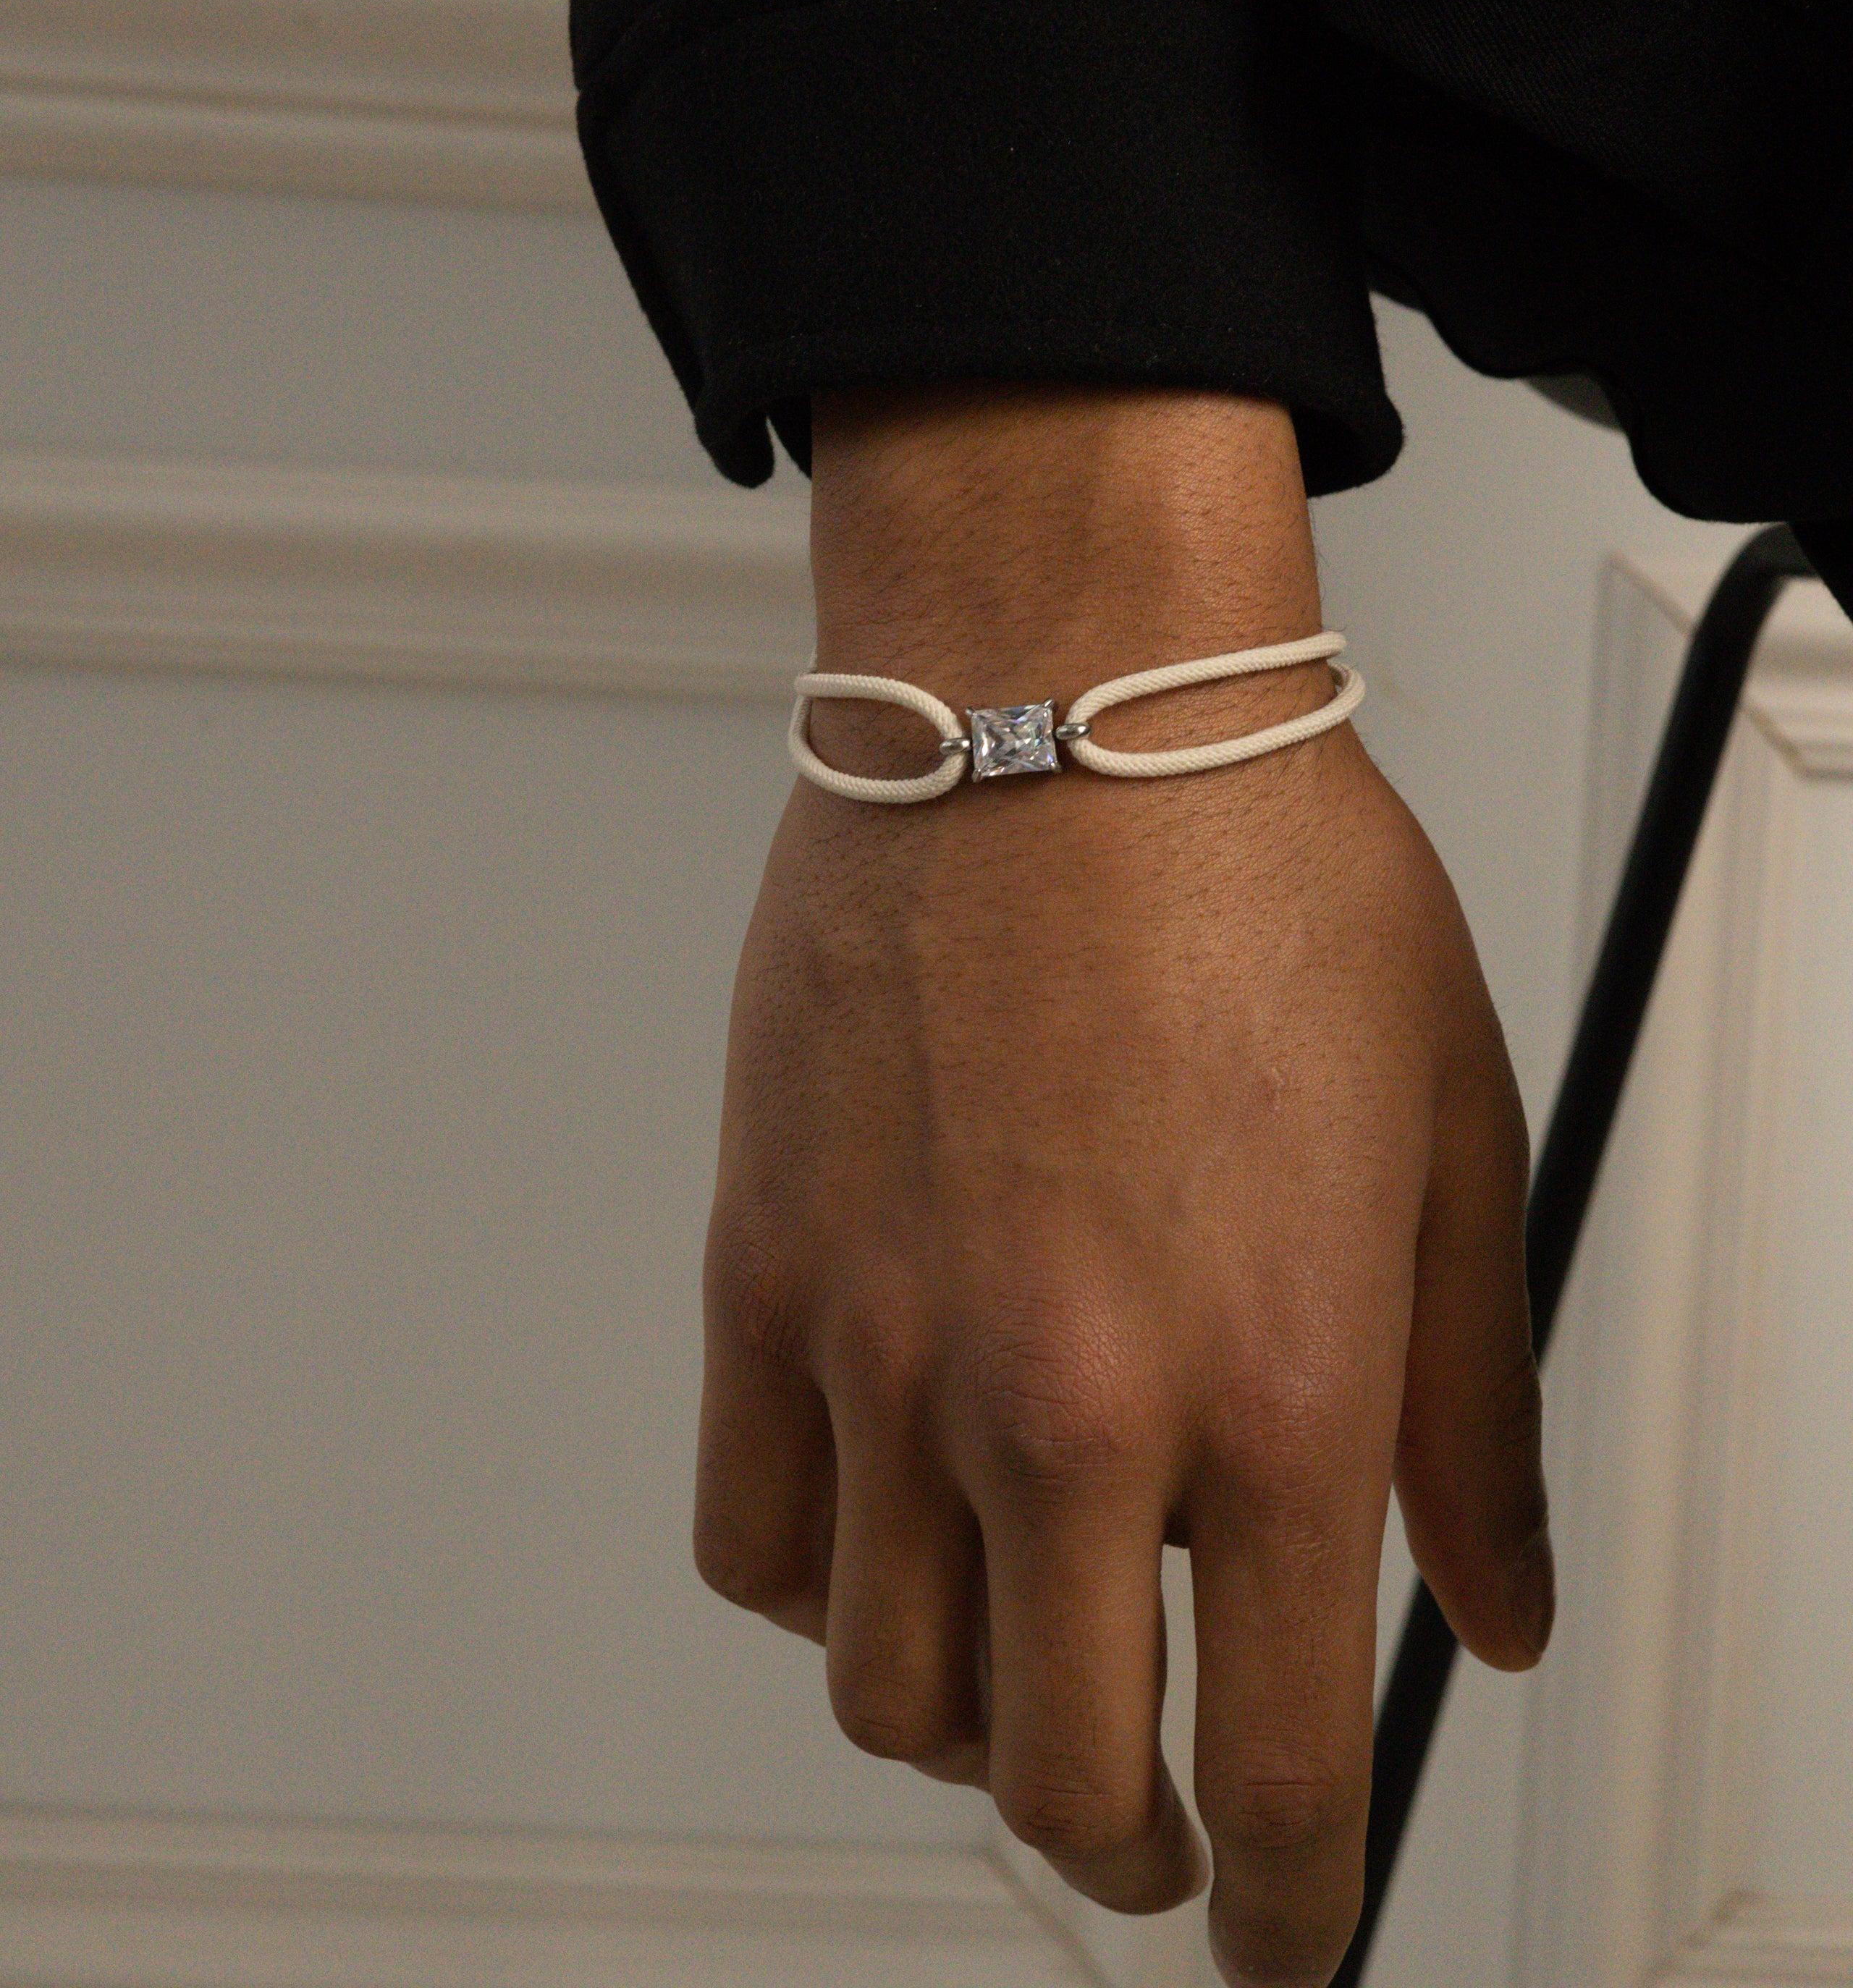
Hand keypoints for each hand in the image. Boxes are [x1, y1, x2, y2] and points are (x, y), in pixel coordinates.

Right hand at [693, 385, 1550, 1985]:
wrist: (1062, 698)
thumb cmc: (1260, 876)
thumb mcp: (1451, 1145)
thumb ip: (1474, 1418)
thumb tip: (1499, 1606)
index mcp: (1269, 1389)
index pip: (1281, 1773)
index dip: (1289, 1912)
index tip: (1282, 1938)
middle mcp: (1063, 1404)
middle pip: (1061, 1780)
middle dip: (1133, 1850)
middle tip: (1162, 1824)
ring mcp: (884, 1348)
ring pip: (888, 1689)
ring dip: (972, 1727)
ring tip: (1026, 1663)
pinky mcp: (761, 1270)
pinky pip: (749, 1536)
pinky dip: (817, 1587)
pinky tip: (883, 1527)